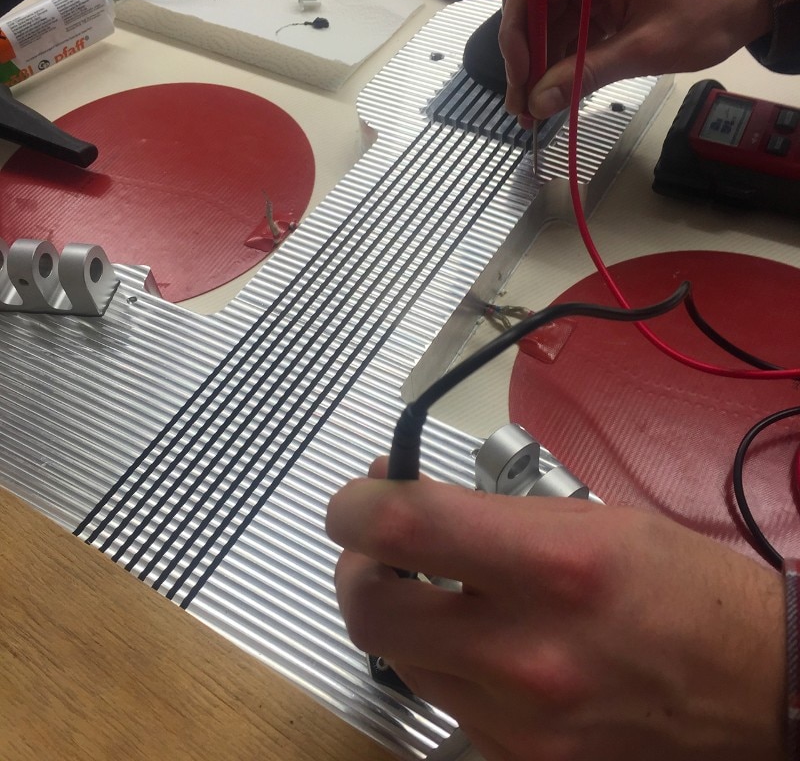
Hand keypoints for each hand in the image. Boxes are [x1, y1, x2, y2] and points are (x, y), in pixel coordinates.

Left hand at [327, 457, 784, 760]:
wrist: (754, 685)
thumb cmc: (677, 584)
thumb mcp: (585, 517)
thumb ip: (483, 507)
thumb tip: (399, 483)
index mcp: (551, 565)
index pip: (403, 528)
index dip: (355, 506)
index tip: (355, 500)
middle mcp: (528, 651)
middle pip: (370, 609)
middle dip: (355, 570)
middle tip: (376, 550)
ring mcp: (521, 721)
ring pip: (397, 658)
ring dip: (395, 615)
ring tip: (430, 591)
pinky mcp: (522, 760)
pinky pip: (443, 700)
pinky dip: (438, 661)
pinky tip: (472, 640)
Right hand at [500, 0, 772, 121]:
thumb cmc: (710, 9)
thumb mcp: (644, 46)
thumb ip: (586, 73)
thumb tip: (539, 101)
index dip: (518, 35)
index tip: (520, 78)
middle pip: (536, 10)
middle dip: (526, 61)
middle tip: (521, 107)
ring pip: (550, 26)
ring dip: (540, 69)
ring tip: (536, 110)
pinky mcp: (604, 4)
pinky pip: (570, 33)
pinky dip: (561, 64)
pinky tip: (555, 93)